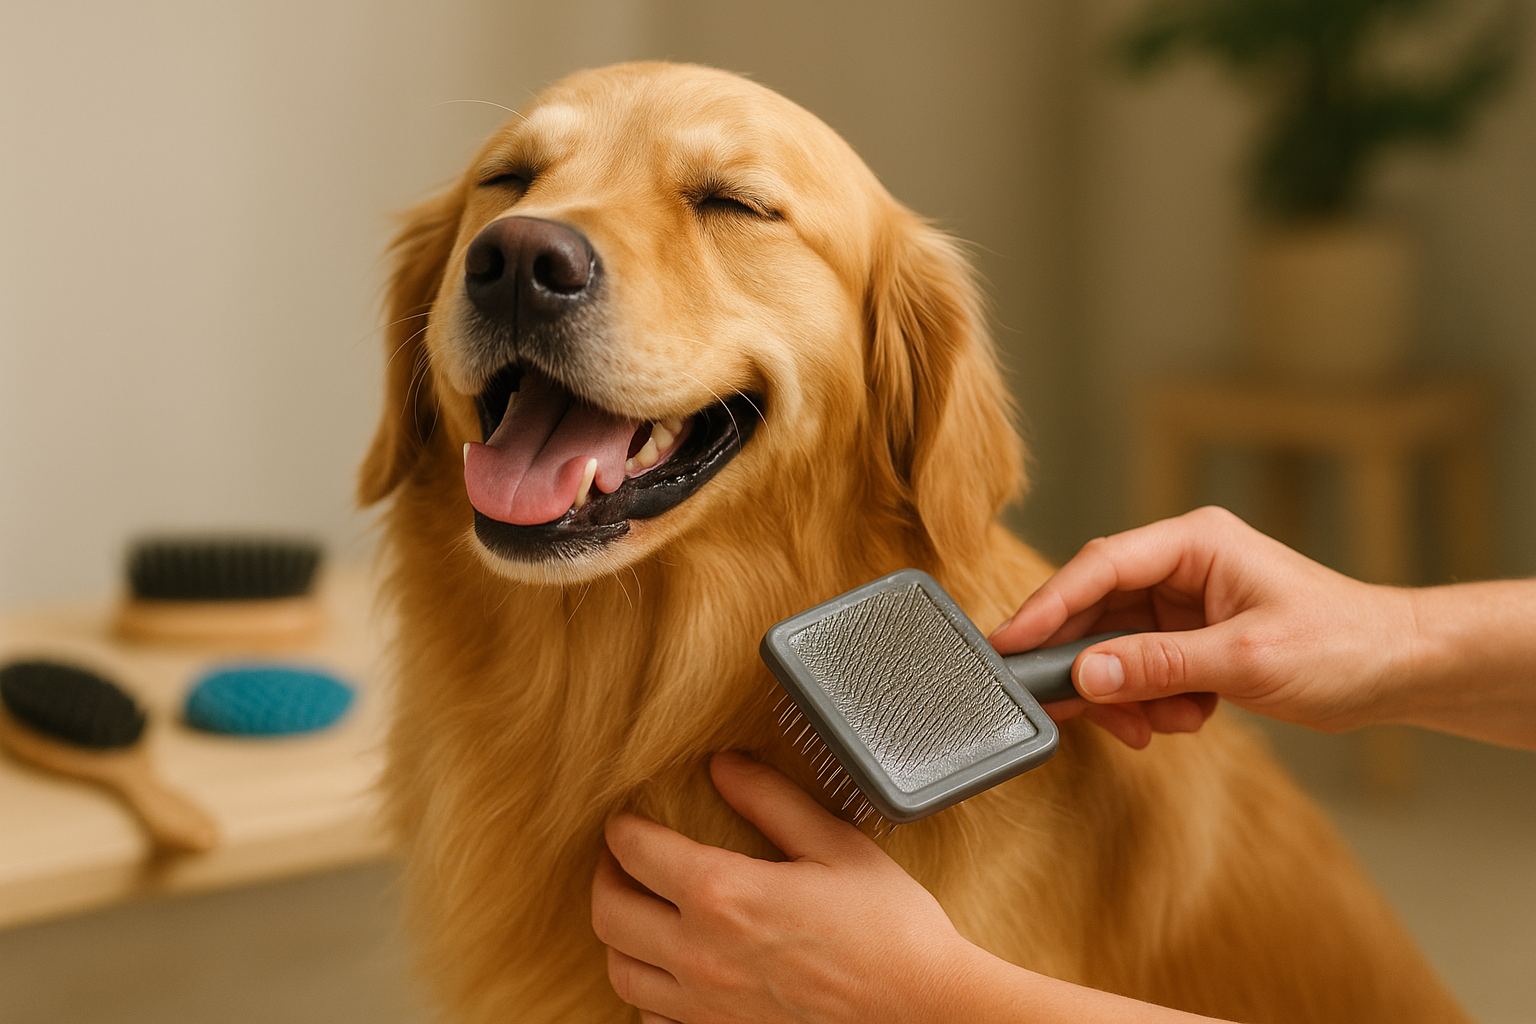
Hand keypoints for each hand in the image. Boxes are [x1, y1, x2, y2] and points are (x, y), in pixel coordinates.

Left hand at [594, 754, 1231, 1023]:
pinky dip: (648, 989)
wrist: (922, 1011)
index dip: (623, 826)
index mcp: (723, 895)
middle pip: (609, 912)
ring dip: (620, 935)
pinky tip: (673, 968)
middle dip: (607, 876)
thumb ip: (771, 799)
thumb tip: (722, 765)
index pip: (636, 851)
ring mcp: (706, 1006)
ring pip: (620, 970)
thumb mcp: (834, 844)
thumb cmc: (889, 928)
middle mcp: (699, 954)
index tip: (628, 817)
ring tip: (641, 910)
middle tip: (624, 858)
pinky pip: (651, 1017)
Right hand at [990, 507, 1413, 747]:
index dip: (1046, 606)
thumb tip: (1085, 677)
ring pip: (1114, 647)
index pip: (1098, 567)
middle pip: (1096, 609)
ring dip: (1127, 694)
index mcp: (1194, 543)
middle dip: (1087, 667)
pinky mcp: (1191, 637)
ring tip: (1159, 726)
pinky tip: (1186, 719)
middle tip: (1064, 710)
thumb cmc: (1341, 646)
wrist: (1399, 670)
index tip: (1008, 645)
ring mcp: (1185, 602)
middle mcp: (1181, 566)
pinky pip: (1142, 669)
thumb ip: (1157, 666)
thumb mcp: (1244, 660)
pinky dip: (1152, 702)